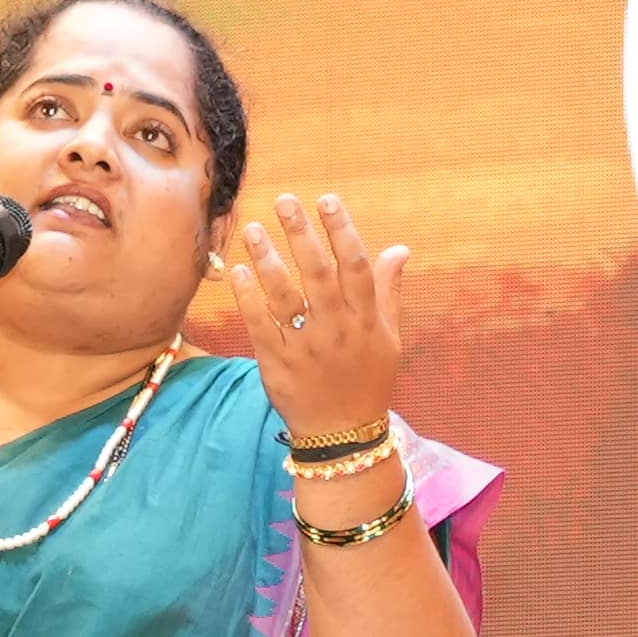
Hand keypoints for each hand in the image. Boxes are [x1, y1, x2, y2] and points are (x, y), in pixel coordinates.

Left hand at [202, 192, 416, 448]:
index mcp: (366, 320)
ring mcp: (306, 348)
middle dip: (302, 234)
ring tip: (254, 229)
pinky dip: (249, 299)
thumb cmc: (367, 381)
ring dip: (269, 260)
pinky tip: (237, 272)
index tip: (327, 201)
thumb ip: (388, 291)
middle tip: (285, 201)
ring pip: (286, 297)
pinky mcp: (278, 365)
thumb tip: (400, 248)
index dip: (342, 231)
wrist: (343, 436)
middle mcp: (337, 330)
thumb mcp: (388, 338)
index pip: (355, 267)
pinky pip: (261, 327)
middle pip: (318, 274)